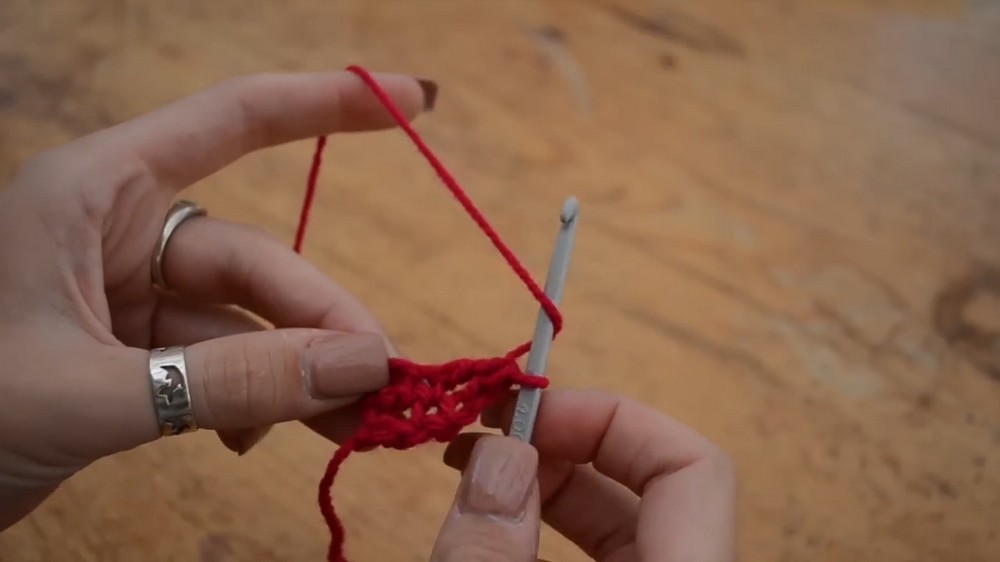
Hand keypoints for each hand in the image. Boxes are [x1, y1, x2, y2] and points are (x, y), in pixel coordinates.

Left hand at [0, 69, 434, 528]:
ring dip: (299, 375)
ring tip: (352, 425)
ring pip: (245, 323)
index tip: (414, 101)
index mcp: (94, 193)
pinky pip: (218, 366)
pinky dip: (249, 403)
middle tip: (381, 383)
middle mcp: (117, 231)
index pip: (232, 120)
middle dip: (320, 324)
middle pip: (255, 262)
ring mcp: (127, 296)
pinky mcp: (131, 354)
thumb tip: (361, 365)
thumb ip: (228, 382)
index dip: (327, 104)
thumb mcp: (91, 395)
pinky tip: (253, 440)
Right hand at [429, 389, 735, 560]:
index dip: (610, 418)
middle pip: (653, 484)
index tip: (522, 413)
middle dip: (564, 442)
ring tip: (471, 466)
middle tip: (484, 432)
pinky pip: (604, 554)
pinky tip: (495, 517)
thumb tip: (499, 455)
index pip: (691, 465)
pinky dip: (546, 525)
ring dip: (548, 481)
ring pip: (622, 521)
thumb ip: (491, 556)